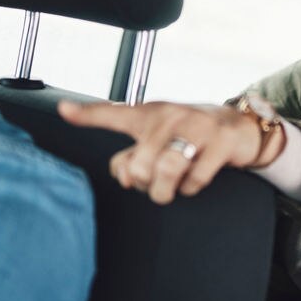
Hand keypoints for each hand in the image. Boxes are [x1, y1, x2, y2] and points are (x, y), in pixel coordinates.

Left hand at [58, 100, 283, 204]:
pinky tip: (196, 178)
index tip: (63, 110)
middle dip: (145, 184)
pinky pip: (195, 180)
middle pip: (140, 165)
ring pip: (167, 172)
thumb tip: (122, 175)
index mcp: (149, 114)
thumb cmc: (188, 134)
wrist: (237, 126)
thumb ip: (132, 156)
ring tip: (172, 186)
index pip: (113, 114)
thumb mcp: (158, 137)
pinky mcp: (220, 142)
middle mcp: (170, 117)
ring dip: (166, 191)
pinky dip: (192, 188)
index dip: (88, 114)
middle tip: (156, 181)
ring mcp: (197, 127)